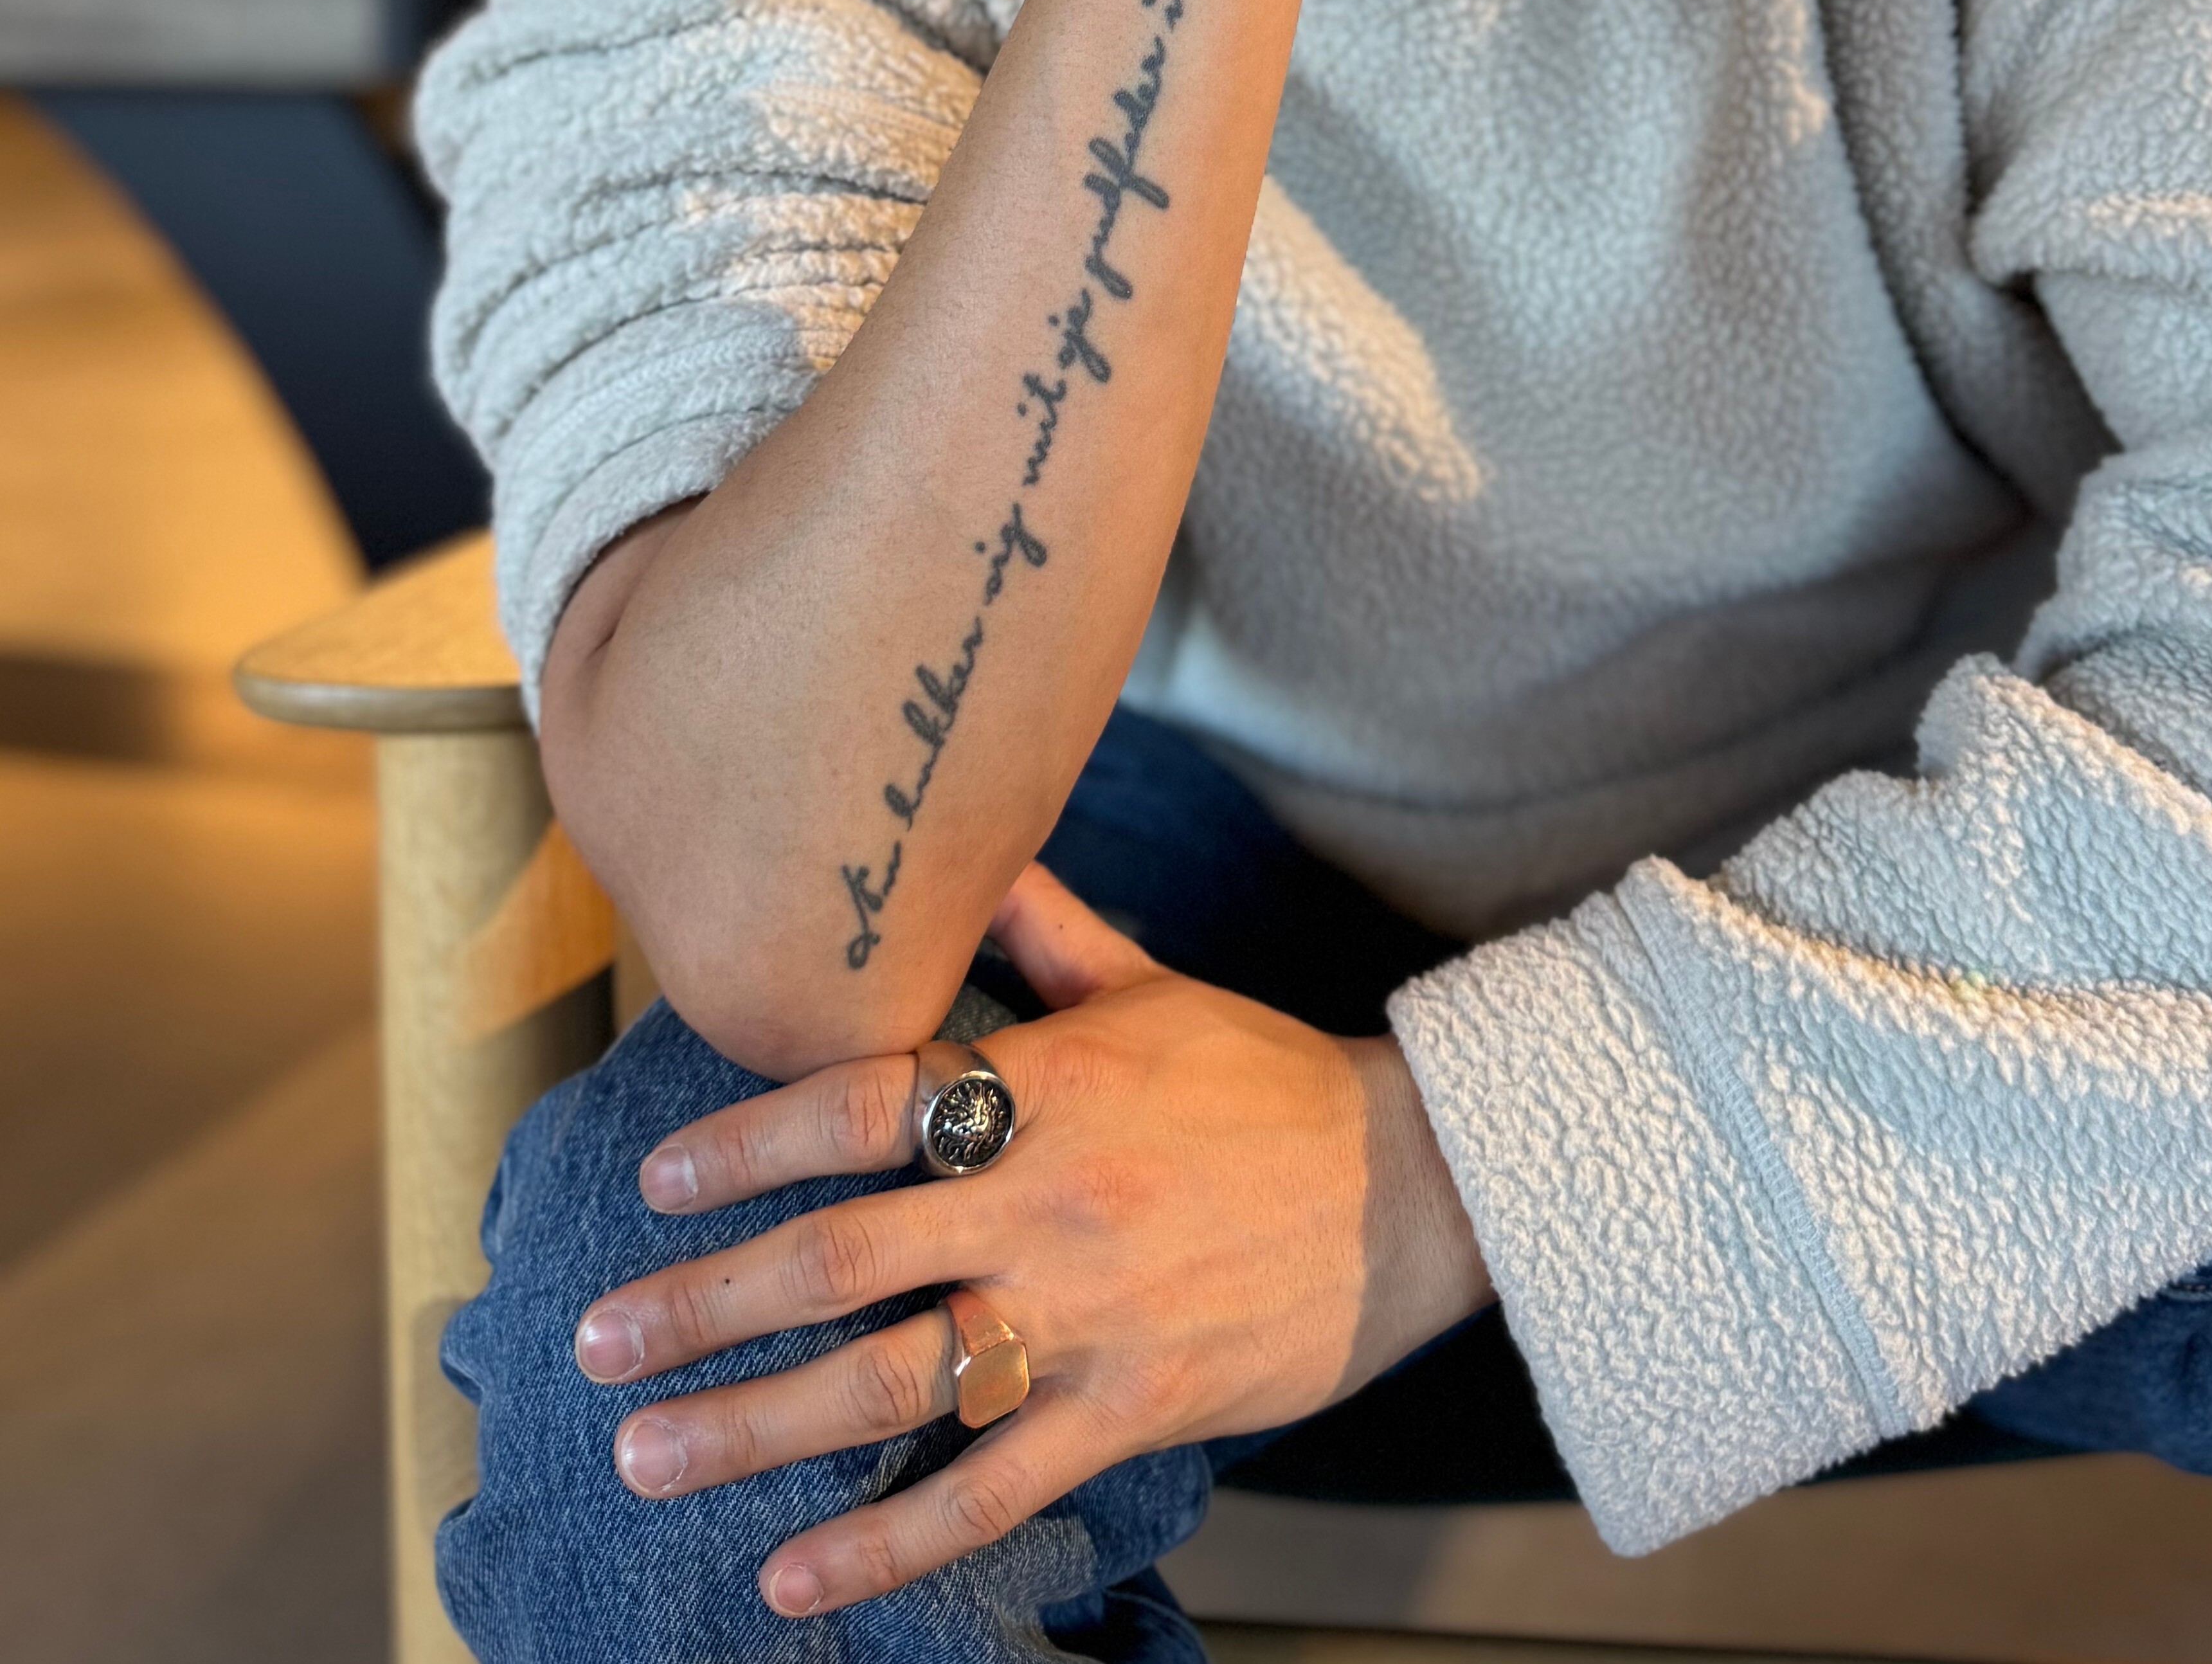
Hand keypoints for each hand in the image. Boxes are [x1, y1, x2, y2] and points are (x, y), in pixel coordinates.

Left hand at [571, 865, 1492, 1619]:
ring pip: (892, 1383)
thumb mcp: (1152, 985)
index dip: (750, 1139)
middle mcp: (1051, 1202)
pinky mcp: (1128, 1412)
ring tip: (646, 1455)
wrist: (1407, 1192)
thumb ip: (1042, 929)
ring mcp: (1087, 1317)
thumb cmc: (1263, 1081)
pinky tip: (788, 1572)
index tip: (653, 1177)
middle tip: (594, 1336)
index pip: (868, 1105)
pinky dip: (882, 1539)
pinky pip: (986, 1490)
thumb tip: (963, 849)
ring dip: (753, 1426)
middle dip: (704, 1302)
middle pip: (844, 1259)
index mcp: (1051, 1086)